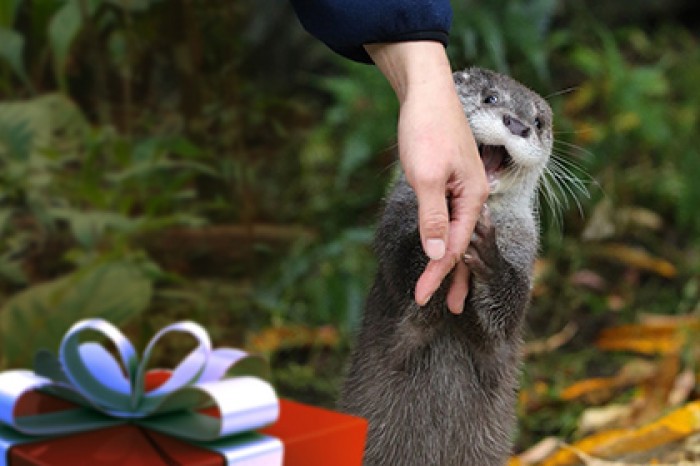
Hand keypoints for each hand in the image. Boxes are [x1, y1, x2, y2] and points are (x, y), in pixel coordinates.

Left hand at [365, 41, 487, 313]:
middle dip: (453, 277)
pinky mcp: (452, 181)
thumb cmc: (425, 130)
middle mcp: (474, 196)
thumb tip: (440, 256)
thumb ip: (433, 218)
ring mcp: (464, 188)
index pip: (456, 247)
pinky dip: (446, 238)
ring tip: (448, 290)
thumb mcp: (426, 177)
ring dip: (451, 262)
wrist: (425, 92)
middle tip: (449, 309)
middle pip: (465, 245)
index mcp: (473, 198)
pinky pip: (452, 219)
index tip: (422, 299)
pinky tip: (444, 247)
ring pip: (459, 234)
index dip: (437, 275)